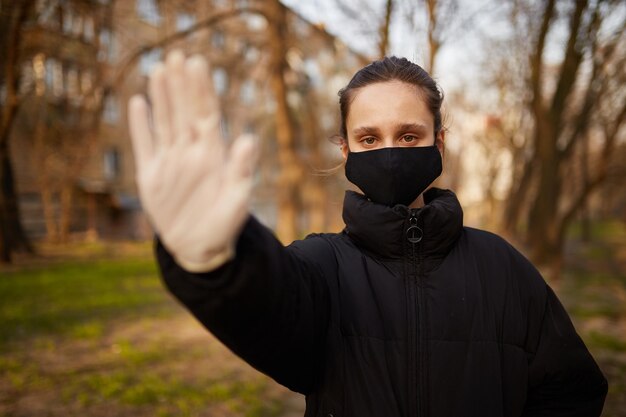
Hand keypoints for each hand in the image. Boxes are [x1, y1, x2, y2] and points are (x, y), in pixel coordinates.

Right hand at [128, 50, 257, 270]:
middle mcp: (190, 152)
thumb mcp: (237, 198)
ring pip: (164, 121)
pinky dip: (140, 125)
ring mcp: (170, 162)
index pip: (206, 114)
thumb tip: (249, 138)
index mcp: (212, 154)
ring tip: (159, 69)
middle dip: (181, 84)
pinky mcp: (151, 176)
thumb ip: (241, 169)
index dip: (201, 89)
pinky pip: (144, 144)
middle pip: (184, 111)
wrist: (199, 249)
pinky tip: (138, 102)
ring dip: (162, 96)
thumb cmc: (224, 224)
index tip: (197, 63)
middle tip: (177, 54)